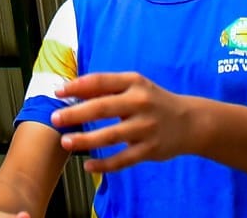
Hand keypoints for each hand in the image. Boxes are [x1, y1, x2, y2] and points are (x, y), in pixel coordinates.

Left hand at [51, 72, 193, 173]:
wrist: (191, 122)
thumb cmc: (153, 101)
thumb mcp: (136, 86)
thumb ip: (108, 88)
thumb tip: (72, 90)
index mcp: (134, 82)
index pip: (101, 81)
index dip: (77, 86)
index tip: (57, 92)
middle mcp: (140, 102)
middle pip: (102, 108)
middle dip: (76, 113)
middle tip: (55, 118)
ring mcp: (146, 127)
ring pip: (110, 135)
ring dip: (85, 140)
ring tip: (66, 142)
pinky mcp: (150, 149)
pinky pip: (123, 160)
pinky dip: (104, 165)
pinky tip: (88, 165)